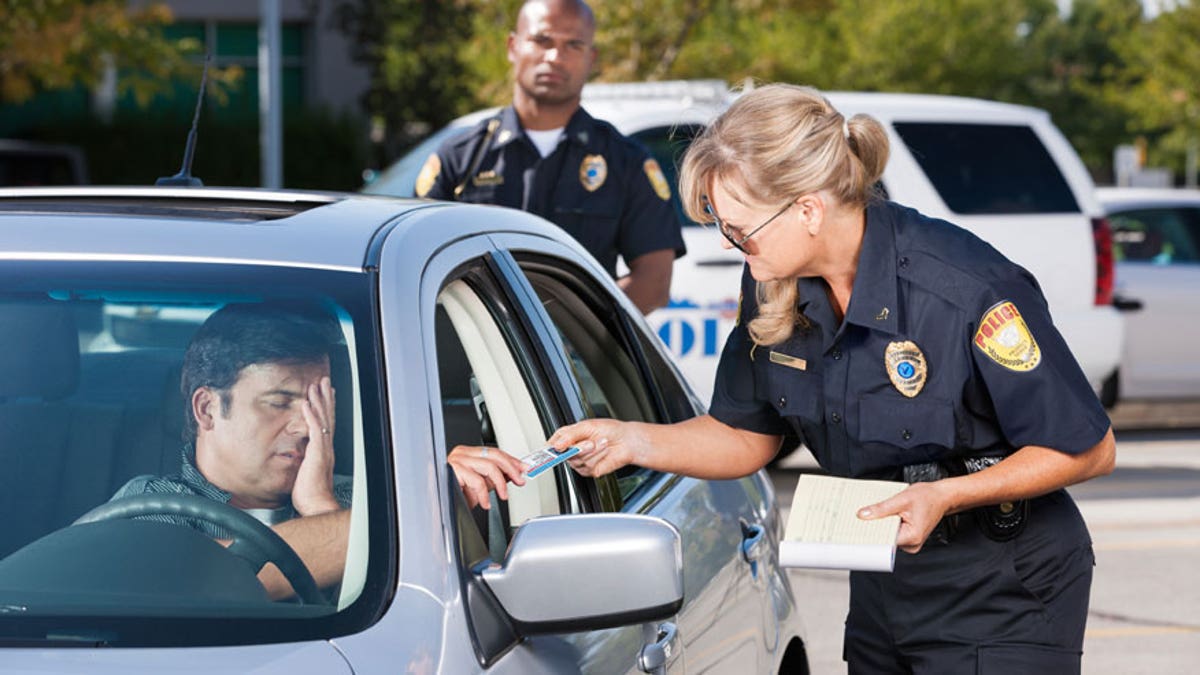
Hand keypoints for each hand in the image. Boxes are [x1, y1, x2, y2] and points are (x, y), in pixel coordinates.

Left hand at [293, 376, 339, 515]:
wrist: (318, 505)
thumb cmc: (311, 495)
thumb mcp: (306, 474)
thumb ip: (305, 462)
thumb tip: (300, 458)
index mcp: (324, 451)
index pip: (326, 425)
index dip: (326, 408)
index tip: (325, 395)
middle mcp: (326, 447)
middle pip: (327, 417)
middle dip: (325, 397)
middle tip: (324, 381)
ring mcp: (323, 449)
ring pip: (322, 419)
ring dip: (319, 401)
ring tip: (315, 386)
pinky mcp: (317, 452)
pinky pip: (315, 429)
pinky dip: (311, 414)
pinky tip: (307, 403)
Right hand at [448, 445, 525, 509]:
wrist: (441, 506)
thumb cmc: (457, 495)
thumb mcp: (480, 484)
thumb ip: (495, 477)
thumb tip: (514, 473)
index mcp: (469, 453)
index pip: (495, 452)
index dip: (511, 461)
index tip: (523, 468)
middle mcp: (463, 454)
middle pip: (494, 455)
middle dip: (511, 468)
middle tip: (520, 480)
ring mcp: (457, 460)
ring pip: (489, 466)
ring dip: (500, 483)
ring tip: (503, 495)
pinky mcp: (453, 471)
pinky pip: (476, 481)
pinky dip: (484, 495)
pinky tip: (486, 503)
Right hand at [549, 419, 641, 476]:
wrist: (626, 440)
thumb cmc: (608, 430)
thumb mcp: (587, 426)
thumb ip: (569, 435)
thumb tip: (556, 445)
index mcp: (567, 437)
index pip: (552, 445)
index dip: (550, 449)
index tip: (554, 449)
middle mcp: (572, 451)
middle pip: (564, 455)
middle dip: (579, 448)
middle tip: (590, 442)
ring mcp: (580, 462)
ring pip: (577, 461)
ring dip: (592, 451)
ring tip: (602, 442)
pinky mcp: (589, 470)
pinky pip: (587, 466)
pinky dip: (598, 457)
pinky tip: (604, 450)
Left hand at [856, 481, 951, 553]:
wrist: (941, 497)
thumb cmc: (927, 497)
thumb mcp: (901, 499)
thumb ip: (881, 508)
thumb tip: (863, 515)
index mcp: (912, 537)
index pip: (884, 541)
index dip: (869, 535)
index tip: (856, 531)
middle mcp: (912, 544)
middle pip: (884, 539)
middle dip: (873, 528)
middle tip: (860, 518)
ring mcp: (910, 543)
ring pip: (887, 536)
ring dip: (879, 526)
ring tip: (874, 514)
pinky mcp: (908, 538)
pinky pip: (892, 534)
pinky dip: (886, 525)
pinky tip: (883, 516)